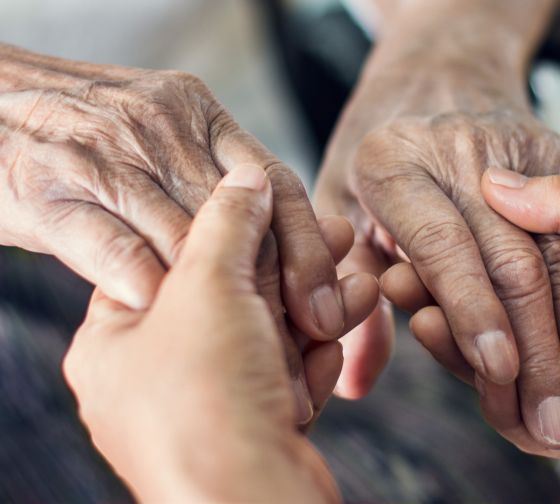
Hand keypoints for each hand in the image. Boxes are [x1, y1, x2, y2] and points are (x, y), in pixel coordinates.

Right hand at [0, 45, 360, 417]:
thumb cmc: (94, 134)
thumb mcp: (168, 135)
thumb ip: (220, 181)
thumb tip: (285, 248)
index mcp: (201, 113)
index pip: (275, 181)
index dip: (310, 246)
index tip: (330, 304)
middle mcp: (161, 127)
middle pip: (239, 217)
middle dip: (276, 283)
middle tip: (303, 338)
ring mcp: (105, 155)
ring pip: (182, 236)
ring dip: (217, 300)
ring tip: (245, 348)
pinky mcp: (50, 191)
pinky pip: (111, 246)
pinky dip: (144, 285)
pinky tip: (167, 319)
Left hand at [64, 165, 352, 501]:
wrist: (252, 503)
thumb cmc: (207, 403)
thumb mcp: (209, 286)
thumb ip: (227, 221)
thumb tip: (243, 176)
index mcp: (115, 340)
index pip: (172, 260)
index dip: (228, 228)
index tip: (273, 203)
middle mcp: (155, 375)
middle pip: (231, 297)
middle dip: (288, 267)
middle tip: (332, 236)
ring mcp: (206, 405)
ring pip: (268, 334)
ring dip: (315, 307)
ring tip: (357, 282)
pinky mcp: (252, 427)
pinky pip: (286, 372)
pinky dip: (318, 352)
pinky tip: (346, 328)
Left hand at [317, 41, 559, 447]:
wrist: (439, 65)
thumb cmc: (377, 148)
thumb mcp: (339, 202)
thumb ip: (347, 288)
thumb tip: (352, 384)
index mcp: (393, 161)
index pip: (441, 246)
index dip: (471, 313)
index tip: (498, 373)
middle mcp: (458, 148)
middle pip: (509, 259)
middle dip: (536, 347)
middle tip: (553, 418)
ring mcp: (517, 146)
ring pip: (558, 251)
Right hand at [414, 169, 559, 461]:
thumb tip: (491, 182)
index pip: (503, 272)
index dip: (457, 259)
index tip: (411, 240)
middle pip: (493, 324)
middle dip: (444, 304)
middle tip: (398, 281)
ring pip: (502, 374)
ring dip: (458, 350)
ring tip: (424, 317)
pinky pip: (530, 425)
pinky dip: (495, 403)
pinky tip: (468, 367)